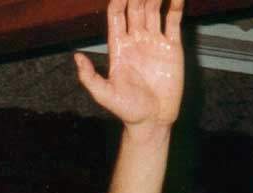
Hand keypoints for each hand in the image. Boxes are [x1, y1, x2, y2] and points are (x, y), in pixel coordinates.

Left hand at [75, 0, 183, 131]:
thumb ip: (89, 77)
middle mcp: (136, 41)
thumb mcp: (104, 95)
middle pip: (135, 9)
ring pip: (154, 10)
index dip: (119, 1)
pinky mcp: (172, 47)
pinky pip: (173, 22)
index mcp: (119, 48)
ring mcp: (154, 42)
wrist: (153, 121)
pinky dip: (175, 7)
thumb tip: (77, 57)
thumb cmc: (128, 110)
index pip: (117, 17)